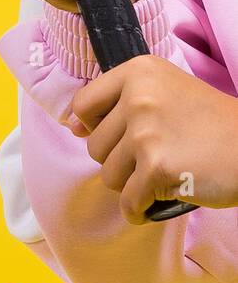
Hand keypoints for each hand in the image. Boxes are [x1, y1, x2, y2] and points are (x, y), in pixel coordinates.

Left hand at [71, 54, 237, 221]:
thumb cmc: (211, 122)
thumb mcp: (165, 90)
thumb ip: (120, 100)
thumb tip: (72, 127)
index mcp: (138, 72)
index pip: (84, 103)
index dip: (92, 126)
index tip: (114, 136)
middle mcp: (138, 98)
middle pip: (96, 145)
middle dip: (119, 160)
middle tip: (151, 159)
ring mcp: (146, 133)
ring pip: (109, 176)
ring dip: (131, 185)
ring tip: (159, 177)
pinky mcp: (157, 169)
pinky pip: (129, 202)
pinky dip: (139, 210)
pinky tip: (155, 204)